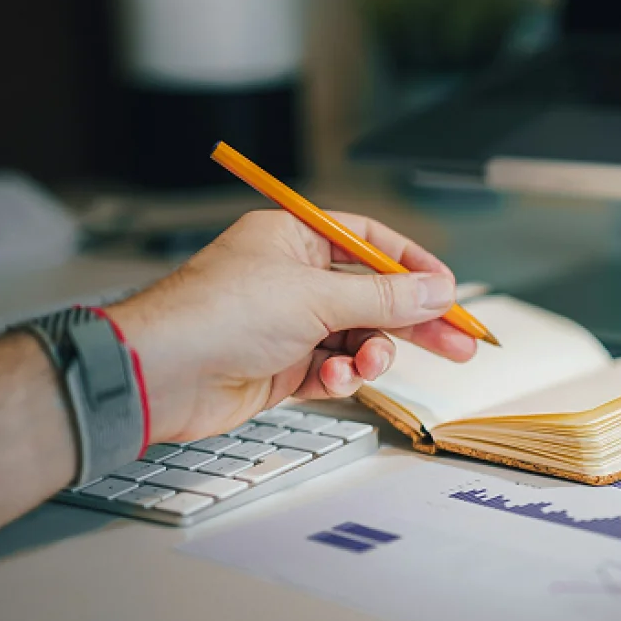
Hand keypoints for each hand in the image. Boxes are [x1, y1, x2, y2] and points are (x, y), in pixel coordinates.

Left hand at [105, 210, 476, 443]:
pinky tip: (334, 381)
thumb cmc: (217, 314)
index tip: (449, 291)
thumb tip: (437, 291)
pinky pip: (332, 370)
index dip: (413, 265)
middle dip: (414, 321)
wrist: (160, 374)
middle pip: (373, 295)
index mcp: (295, 238)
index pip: (370, 242)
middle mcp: (293, 277)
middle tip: (460, 343)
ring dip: (371, 354)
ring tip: (368, 364)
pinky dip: (340, 378)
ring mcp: (288, 324)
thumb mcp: (315, 296)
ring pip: (357, 337)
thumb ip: (384, 297)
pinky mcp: (282, 367)